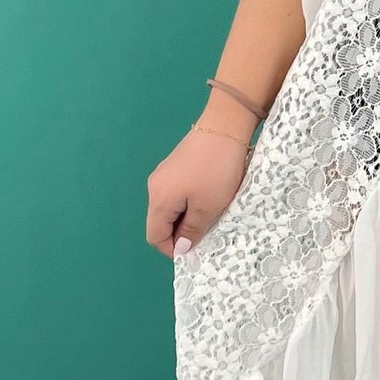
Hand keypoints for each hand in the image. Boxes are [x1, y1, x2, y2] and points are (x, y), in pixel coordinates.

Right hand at [145, 124, 251, 258]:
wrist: (224, 127)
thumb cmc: (216, 171)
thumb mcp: (207, 207)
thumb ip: (191, 231)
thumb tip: (180, 248)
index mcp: (158, 199)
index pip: (154, 236)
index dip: (172, 250)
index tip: (194, 252)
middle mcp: (154, 187)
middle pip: (160, 222)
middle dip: (180, 234)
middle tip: (206, 235)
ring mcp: (164, 174)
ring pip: (170, 208)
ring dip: (187, 218)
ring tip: (210, 217)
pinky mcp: (176, 166)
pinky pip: (177, 194)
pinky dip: (189, 204)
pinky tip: (208, 199)